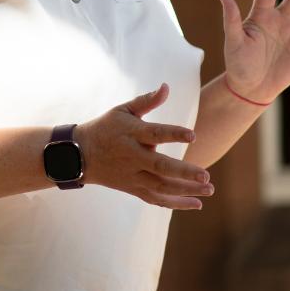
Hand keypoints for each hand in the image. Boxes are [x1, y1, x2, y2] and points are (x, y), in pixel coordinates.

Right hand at [76, 84, 211, 209]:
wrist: (80, 155)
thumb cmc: (106, 127)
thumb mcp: (122, 110)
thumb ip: (146, 101)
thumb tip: (166, 87)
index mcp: (131, 134)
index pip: (155, 134)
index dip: (173, 134)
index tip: (193, 135)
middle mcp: (133, 157)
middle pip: (160, 167)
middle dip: (184, 173)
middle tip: (206, 175)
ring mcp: (132, 176)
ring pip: (161, 187)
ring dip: (186, 191)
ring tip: (209, 189)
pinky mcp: (133, 188)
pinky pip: (156, 199)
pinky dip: (175, 203)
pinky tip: (196, 203)